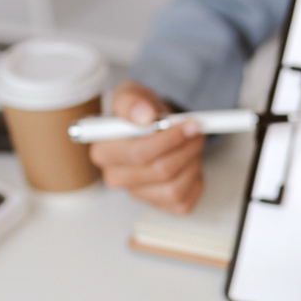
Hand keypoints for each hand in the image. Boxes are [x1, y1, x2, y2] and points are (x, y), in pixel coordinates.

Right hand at [88, 81, 205, 213]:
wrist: (155, 126)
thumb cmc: (140, 113)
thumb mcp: (131, 95)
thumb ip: (132, 102)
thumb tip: (143, 116)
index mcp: (103, 152)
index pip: (138, 153)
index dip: (168, 139)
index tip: (187, 124)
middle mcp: (115, 177)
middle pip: (160, 170)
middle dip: (185, 147)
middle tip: (196, 129)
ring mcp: (136, 194)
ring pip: (174, 187)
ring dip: (192, 162)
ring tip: (193, 143)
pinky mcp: (158, 205)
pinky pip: (184, 201)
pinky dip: (195, 179)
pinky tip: (190, 163)